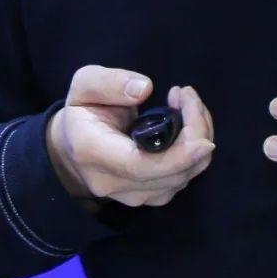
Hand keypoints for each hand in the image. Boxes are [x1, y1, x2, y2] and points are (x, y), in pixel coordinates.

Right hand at [47, 65, 214, 207]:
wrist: (72, 144)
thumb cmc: (83, 110)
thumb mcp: (85, 84)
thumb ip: (110, 82)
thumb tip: (144, 89)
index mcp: (93, 151)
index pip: (140, 165)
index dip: (179, 155)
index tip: (203, 136)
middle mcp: (112, 182)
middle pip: (170, 173)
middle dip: (195, 133)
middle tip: (187, 94)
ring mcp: (131, 195)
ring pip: (181, 178)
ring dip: (198, 141)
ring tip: (187, 103)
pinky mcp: (147, 195)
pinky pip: (181, 179)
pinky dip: (194, 153)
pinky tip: (188, 124)